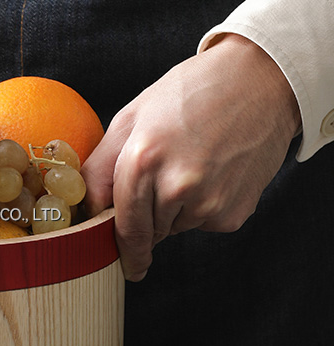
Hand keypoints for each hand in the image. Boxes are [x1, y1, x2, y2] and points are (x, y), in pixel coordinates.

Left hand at [82, 34, 300, 280]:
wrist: (260, 80)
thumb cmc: (190, 94)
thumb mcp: (131, 118)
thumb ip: (100, 167)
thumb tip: (86, 209)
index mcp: (142, 161)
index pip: (122, 226)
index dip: (119, 248)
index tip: (121, 264)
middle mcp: (176, 187)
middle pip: (146, 231)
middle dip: (146, 214)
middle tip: (164, 173)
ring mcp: (209, 203)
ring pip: (174, 228)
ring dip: (174, 209)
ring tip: (193, 163)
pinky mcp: (233, 213)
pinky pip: (203, 223)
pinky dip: (203, 206)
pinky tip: (216, 171)